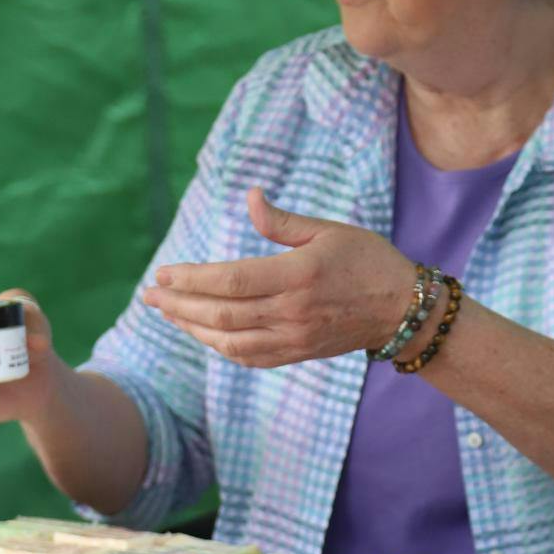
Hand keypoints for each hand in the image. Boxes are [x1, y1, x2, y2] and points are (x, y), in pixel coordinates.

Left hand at [142, 187, 417, 368]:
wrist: (402, 310)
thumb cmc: (367, 260)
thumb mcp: (328, 230)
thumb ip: (282, 221)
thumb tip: (250, 197)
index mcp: (297, 275)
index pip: (231, 281)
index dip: (192, 279)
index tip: (164, 274)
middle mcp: (291, 312)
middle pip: (221, 314)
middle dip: (179, 305)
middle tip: (151, 295)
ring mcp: (293, 338)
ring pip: (228, 340)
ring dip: (191, 328)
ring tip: (168, 313)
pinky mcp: (296, 353)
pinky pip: (247, 356)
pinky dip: (218, 347)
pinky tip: (201, 333)